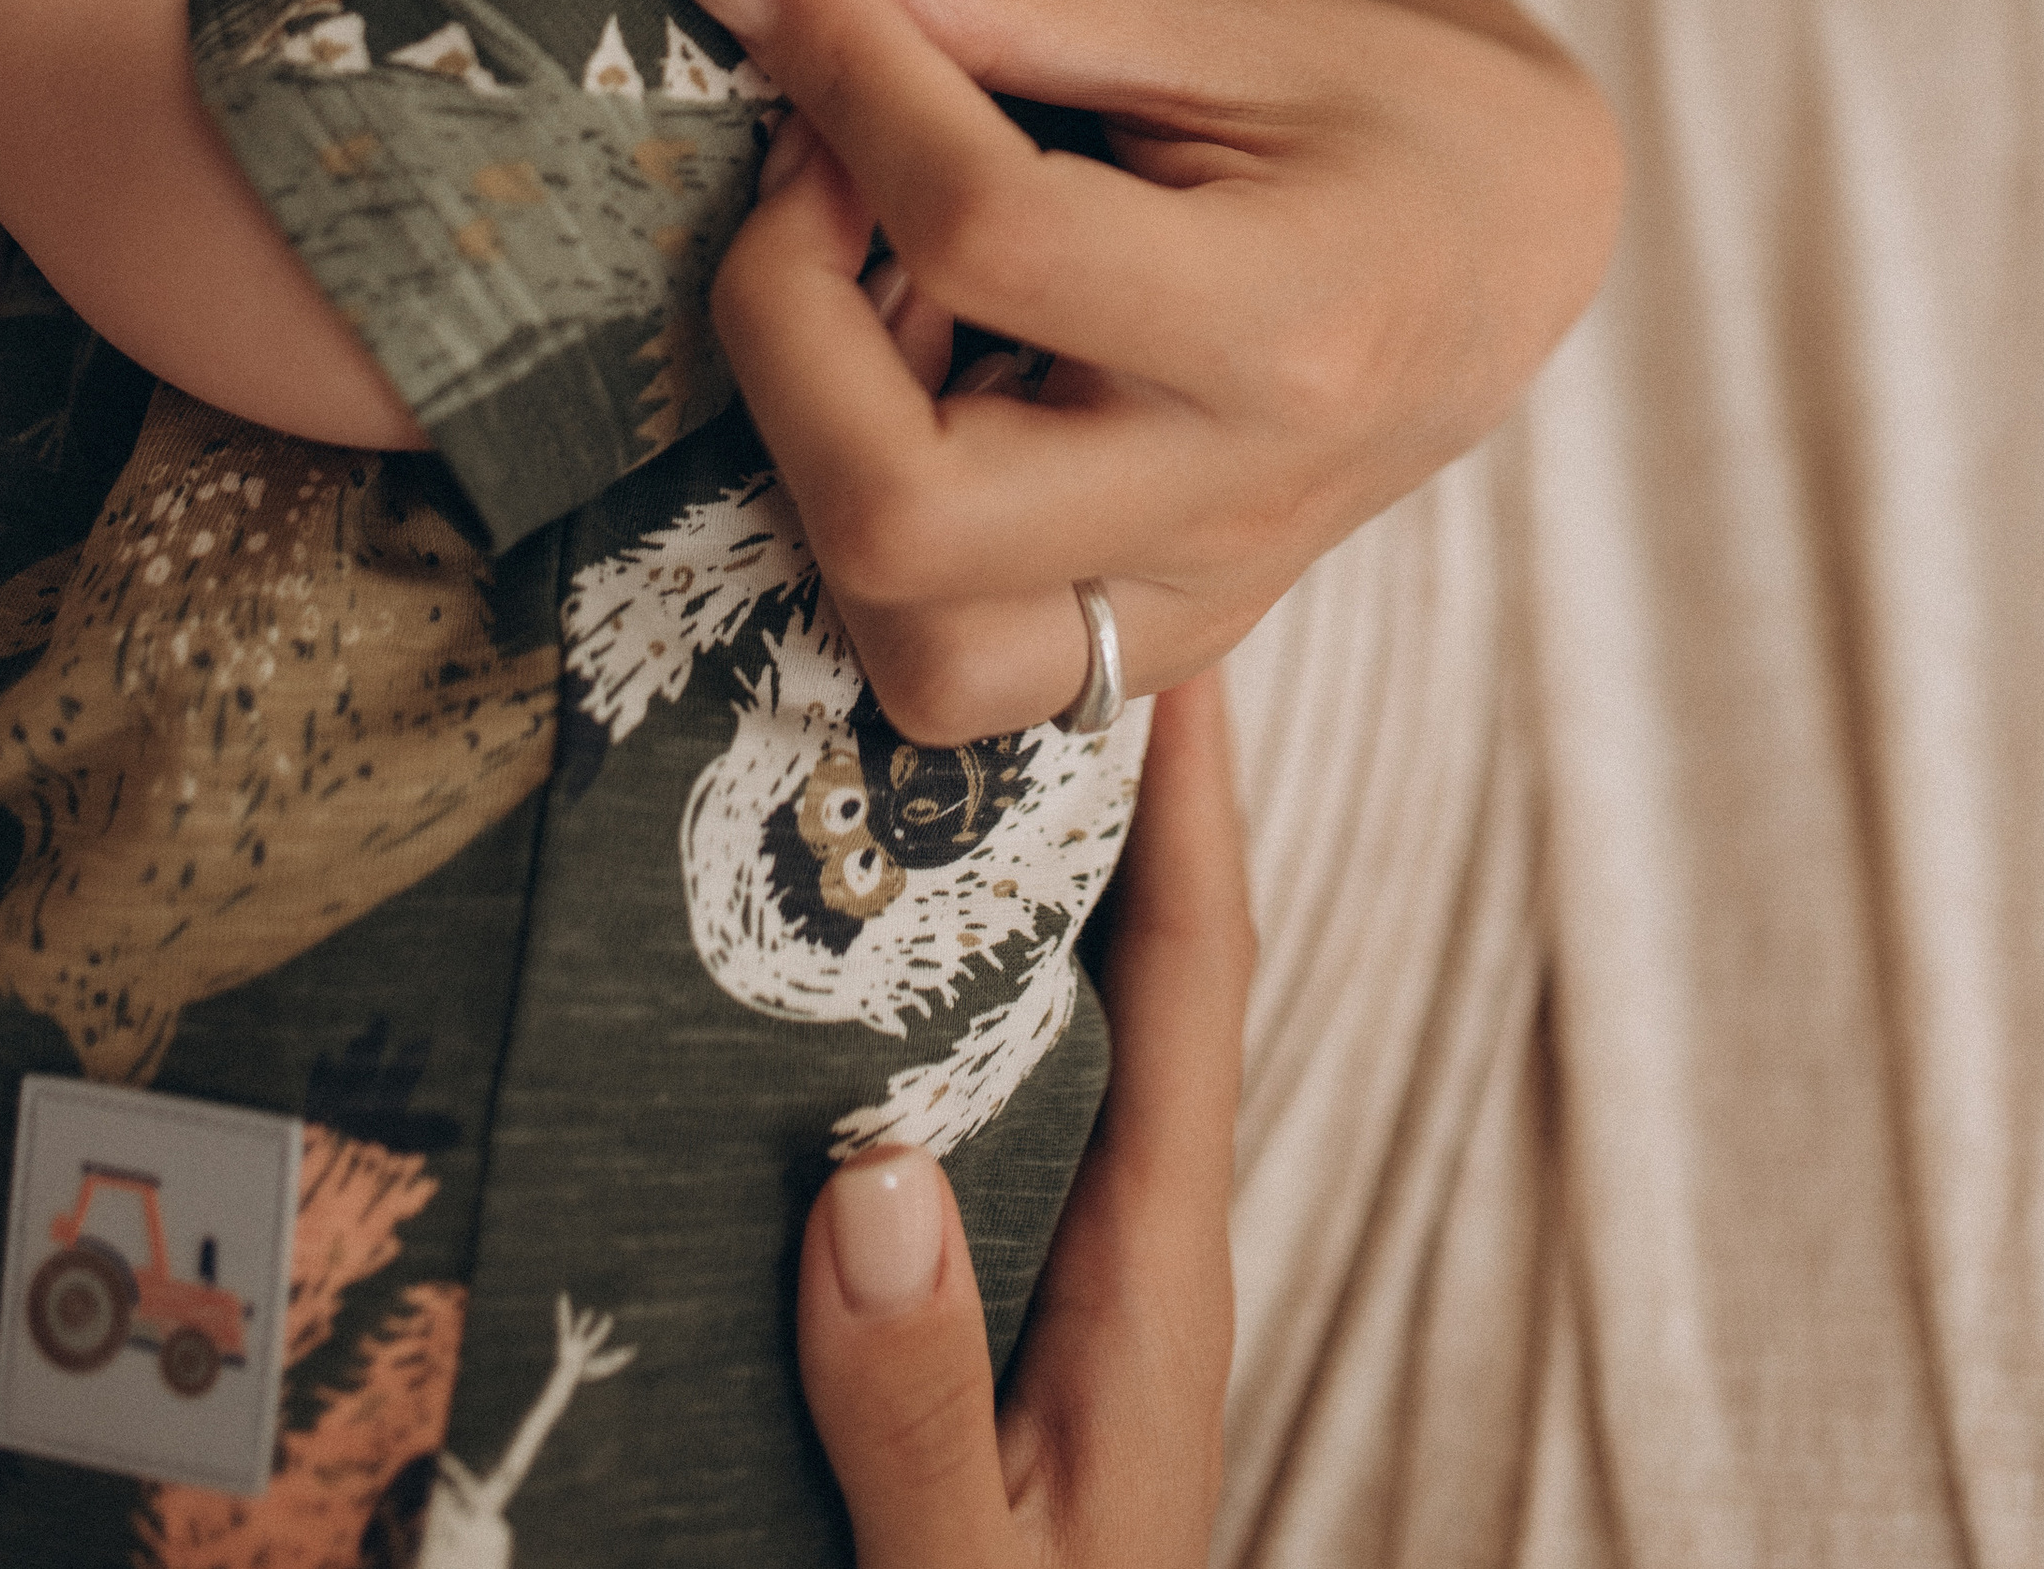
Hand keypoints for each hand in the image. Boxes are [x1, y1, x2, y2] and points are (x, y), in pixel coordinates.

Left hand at [685, 0, 1618, 744]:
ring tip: (872, 301)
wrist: (1516, 251)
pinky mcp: (1155, 647)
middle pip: (902, 510)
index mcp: (1288, 319)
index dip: (841, 77)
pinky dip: (875, 540)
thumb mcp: (1216, 22)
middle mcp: (1235, 499)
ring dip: (816, 463)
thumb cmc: (1378, 109)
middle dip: (782, 320)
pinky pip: (950, 669)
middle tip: (814, 176)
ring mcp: (1192, 602)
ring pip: (911, 653)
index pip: (985, 229)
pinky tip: (914, 383)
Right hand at [797, 673, 1247, 1567]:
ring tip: (924, 731)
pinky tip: (851, 956)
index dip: (1189, 807)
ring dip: (1021, 883)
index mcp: (1151, 1276)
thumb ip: (912, 1414)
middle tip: (1014, 629)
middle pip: (1136, 967)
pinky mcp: (998, 1312)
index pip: (1191, 986)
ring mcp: (1067, 1274)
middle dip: (1103, 797)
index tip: (1168, 635)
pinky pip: (990, 1108)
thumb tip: (864, 1184)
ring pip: (1061, 1029)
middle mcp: (1127, 1244)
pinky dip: (946, 1000)